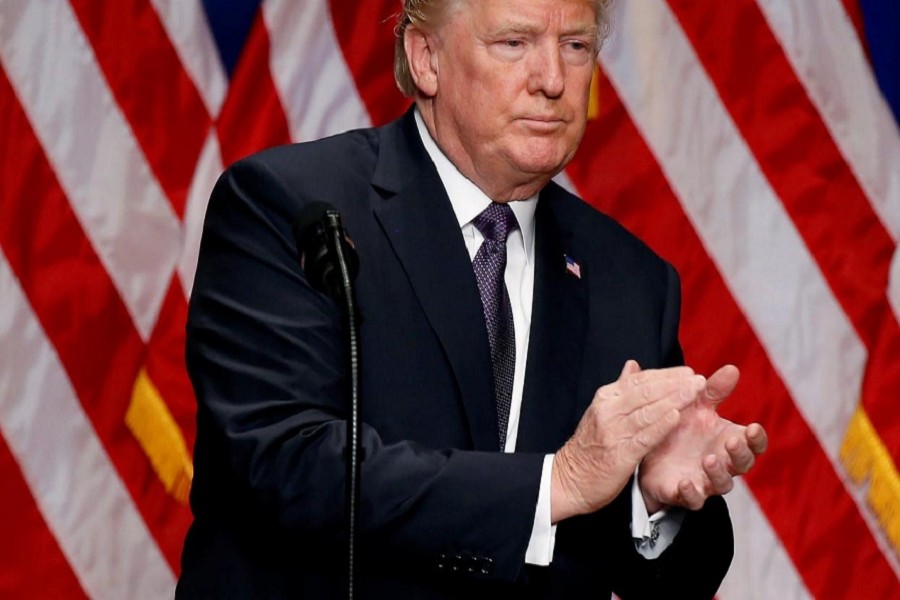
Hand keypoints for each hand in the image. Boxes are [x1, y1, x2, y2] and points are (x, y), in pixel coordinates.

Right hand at [551, 361, 707, 521]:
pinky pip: (644, 437)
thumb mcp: (601, 411)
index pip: (639, 380)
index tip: (688, 372)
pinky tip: (677, 417)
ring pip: (648, 411)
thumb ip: (620, 388)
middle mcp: (608, 410)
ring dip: (674, 399)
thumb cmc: (590, 446)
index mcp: (606, 397)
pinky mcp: (620, 454)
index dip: (666, 375)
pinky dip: (661, 425)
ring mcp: (613, 431)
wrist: (569, 479)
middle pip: (646, 391)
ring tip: (695, 392)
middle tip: (698, 379)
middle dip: (675, 383)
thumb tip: (633, 365)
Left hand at [639, 365, 767, 511]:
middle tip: (731, 440)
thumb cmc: (678, 426)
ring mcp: (705, 480)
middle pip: (743, 464)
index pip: (753, 443)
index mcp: (727, 439)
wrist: (645, 451)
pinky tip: (686, 482)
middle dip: (740, 453)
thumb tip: (732, 368)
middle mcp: (722, 462)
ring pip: (722, 483)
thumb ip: (712, 390)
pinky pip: (694, 499)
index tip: (754, 427)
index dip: (757, 439)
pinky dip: (692, 492)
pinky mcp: (684, 494)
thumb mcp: (694, 405)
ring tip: (709, 458)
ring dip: (718, 471)